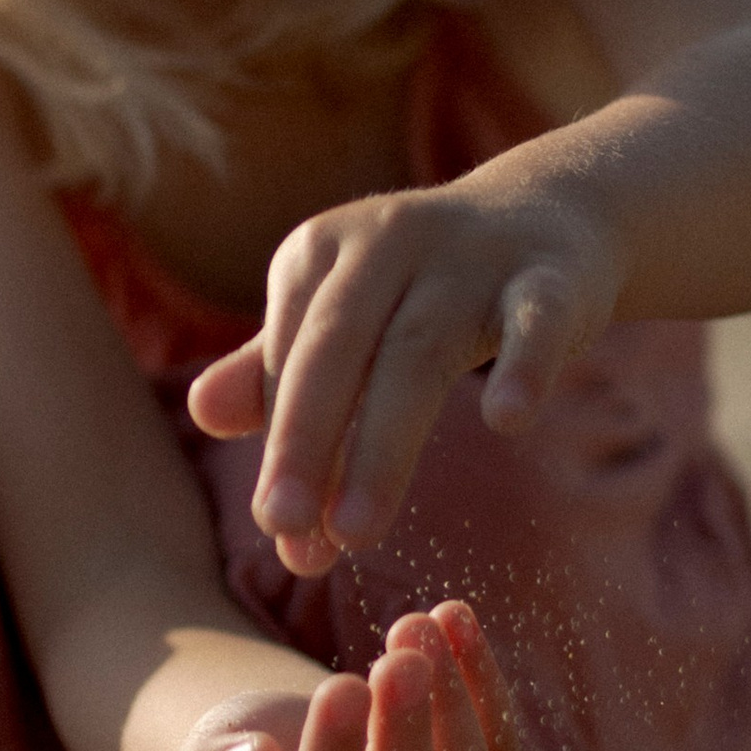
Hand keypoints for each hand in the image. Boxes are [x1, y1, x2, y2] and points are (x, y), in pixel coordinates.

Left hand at [187, 179, 619, 566]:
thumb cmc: (423, 285)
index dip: (284, 449)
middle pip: (336, 354)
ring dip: (381, 446)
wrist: (548, 214)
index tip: (283, 533)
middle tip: (288, 536)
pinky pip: (534, 319)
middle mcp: (386, 241)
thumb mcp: (343, 317)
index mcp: (320, 251)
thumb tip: (201, 413)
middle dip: (304, 445)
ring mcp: (469, 256)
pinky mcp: (549, 275)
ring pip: (418, 354)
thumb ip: (275, 369)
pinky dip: (523, 364)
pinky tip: (506, 420)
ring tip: (355, 530)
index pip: (291, 362)